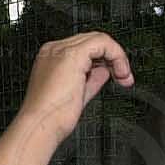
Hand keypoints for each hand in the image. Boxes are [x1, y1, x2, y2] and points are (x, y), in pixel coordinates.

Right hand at [17, 32, 134, 144]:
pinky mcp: (72, 54)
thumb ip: (92, 78)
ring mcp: (61, 50)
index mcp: (51, 58)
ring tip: (123, 76)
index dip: (104, 60)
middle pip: (92, 40)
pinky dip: (116, 55)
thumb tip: (105, 70)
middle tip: (124, 77)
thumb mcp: (78, 94)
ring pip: (98, 38)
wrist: (40, 125)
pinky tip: (120, 72)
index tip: (117, 77)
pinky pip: (102, 42)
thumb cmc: (51, 117)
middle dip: (113, 58)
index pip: (85, 48)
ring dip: (117, 56)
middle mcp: (54, 50)